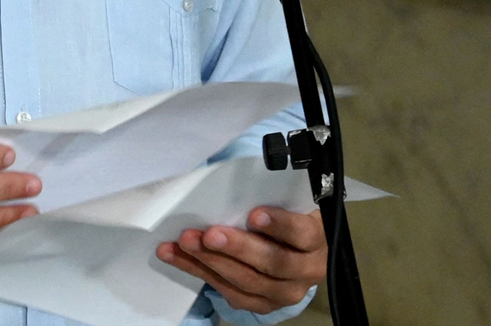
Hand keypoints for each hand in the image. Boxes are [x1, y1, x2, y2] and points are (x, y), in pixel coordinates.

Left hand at [156, 207, 326, 313]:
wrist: (294, 253)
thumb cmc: (283, 218)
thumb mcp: (286, 205)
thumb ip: (268, 198)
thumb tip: (228, 185)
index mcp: (315, 240)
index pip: (302, 233)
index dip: (280, 225)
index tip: (253, 214)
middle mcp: (307, 270)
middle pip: (273, 263)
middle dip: (238, 248)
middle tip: (209, 234)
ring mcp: (285, 292)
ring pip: (248, 281)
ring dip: (210, 261)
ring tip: (185, 242)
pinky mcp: (263, 305)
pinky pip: (229, 292)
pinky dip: (198, 271)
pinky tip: (175, 256)